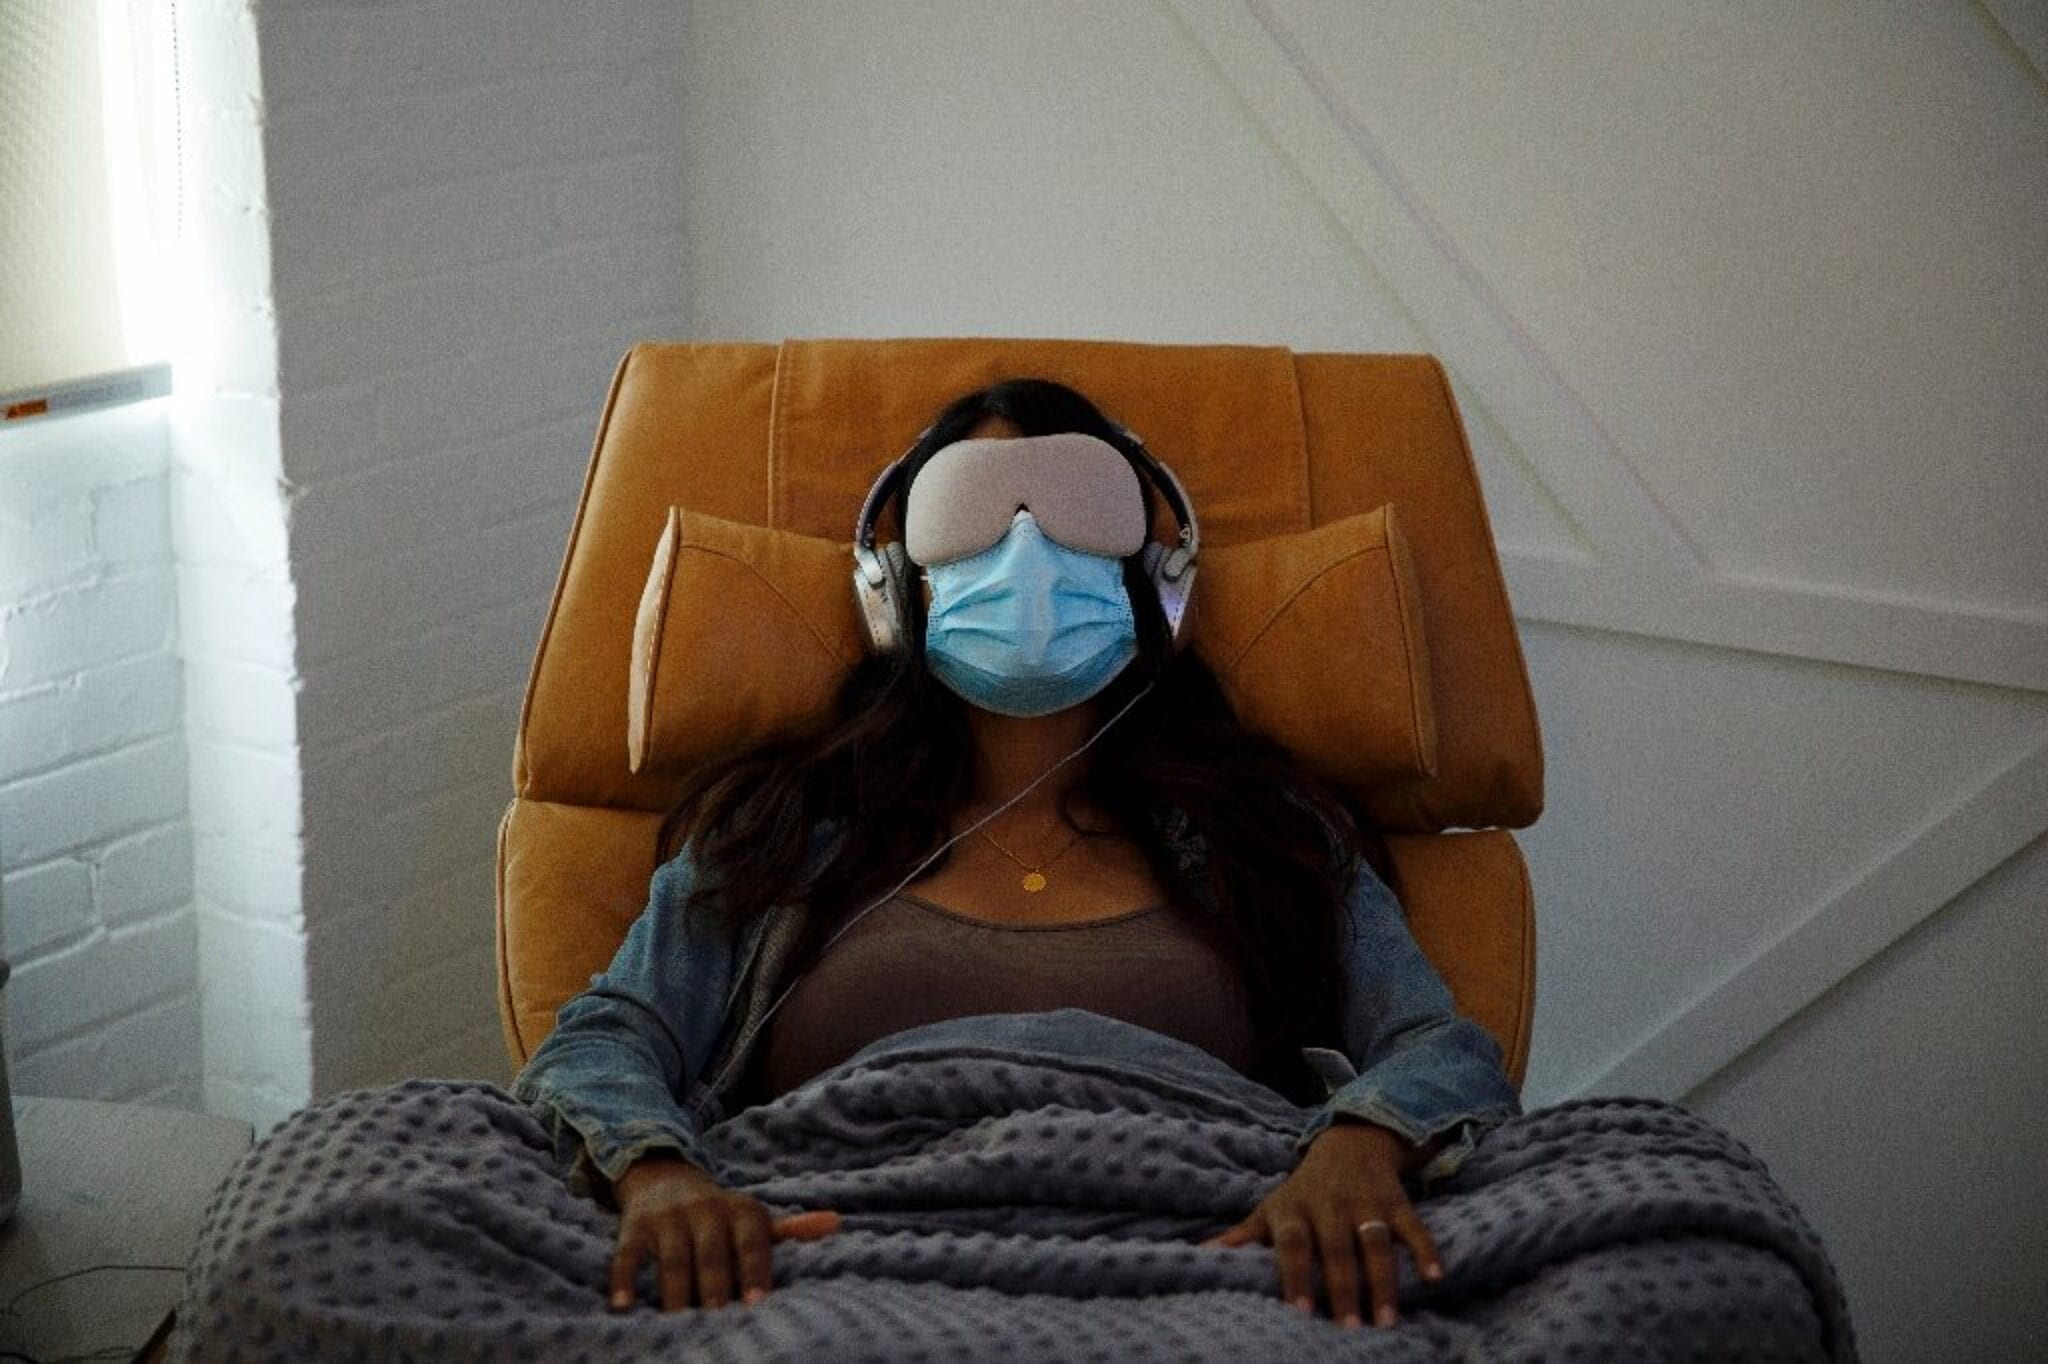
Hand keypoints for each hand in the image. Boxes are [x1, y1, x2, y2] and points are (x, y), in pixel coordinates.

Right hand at [608, 1155, 840, 1311]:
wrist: (665, 1177)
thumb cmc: (719, 1215)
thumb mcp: (752, 1217)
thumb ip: (790, 1229)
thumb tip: (837, 1223)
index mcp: (741, 1211)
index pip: (752, 1242)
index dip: (755, 1271)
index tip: (758, 1303)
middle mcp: (706, 1210)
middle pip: (712, 1256)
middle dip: (716, 1290)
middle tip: (720, 1324)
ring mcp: (669, 1218)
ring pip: (674, 1261)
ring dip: (676, 1294)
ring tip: (679, 1326)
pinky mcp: (635, 1227)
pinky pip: (627, 1255)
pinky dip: (624, 1279)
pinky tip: (624, 1306)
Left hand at [1202, 1121, 1442, 1328]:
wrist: (1348, 1143)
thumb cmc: (1302, 1191)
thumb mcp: (1271, 1209)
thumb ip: (1242, 1237)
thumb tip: (1198, 1257)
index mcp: (1294, 1210)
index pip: (1294, 1244)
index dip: (1296, 1275)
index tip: (1301, 1312)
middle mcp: (1330, 1205)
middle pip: (1337, 1250)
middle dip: (1344, 1290)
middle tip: (1350, 1331)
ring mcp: (1366, 1203)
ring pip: (1376, 1244)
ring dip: (1384, 1282)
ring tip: (1388, 1322)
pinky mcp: (1397, 1202)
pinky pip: (1414, 1227)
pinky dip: (1426, 1251)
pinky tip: (1435, 1279)